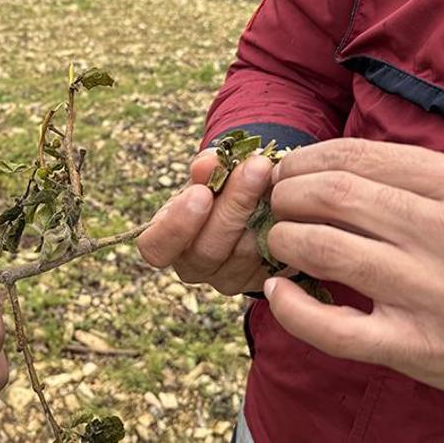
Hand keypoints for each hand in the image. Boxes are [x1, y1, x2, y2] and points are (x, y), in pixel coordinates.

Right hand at [137, 148, 273, 294]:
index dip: (175, 226)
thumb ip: (205, 168)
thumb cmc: (217, 187)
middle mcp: (193, 267)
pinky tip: (288, 195)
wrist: (251, 203)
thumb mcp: (206, 174)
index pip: (155, 248)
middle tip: (255, 168)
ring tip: (276, 173)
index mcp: (166, 241)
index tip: (200, 193)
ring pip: (242, 254)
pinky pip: (271, 257)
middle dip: (232, 206)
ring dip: (261, 210)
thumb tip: (208, 164)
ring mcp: (227, 278)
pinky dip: (280, 223)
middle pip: (206, 250)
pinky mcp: (261, 278)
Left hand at [264, 138, 443, 393]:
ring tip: (281, 241)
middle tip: (279, 206)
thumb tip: (322, 165)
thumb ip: (410, 179)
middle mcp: (443, 233)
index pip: (355, 157)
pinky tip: (277, 292)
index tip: (288, 173)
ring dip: (284, 239)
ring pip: (323, 249)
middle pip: (332, 195)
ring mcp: (428, 292)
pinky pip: (333, 329)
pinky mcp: (416, 346)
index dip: (303, 161)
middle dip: (286, 195)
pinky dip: (291, 309)